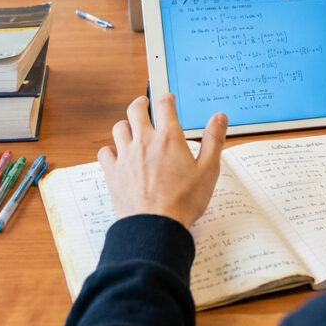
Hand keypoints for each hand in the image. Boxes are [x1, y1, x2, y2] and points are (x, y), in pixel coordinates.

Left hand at [98, 94, 227, 228]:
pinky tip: (117, 154)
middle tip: (144, 104)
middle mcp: (144, 141)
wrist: (155, 226)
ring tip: (131, 128)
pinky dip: (110, 150)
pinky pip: (105, 152)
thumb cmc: (183, 201)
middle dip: (141, 104)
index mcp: (169, 138)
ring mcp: (126, 156)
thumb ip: (214, 140)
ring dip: (126, 125)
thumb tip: (219, 117)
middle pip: (136, 110)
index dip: (166, 98)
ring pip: (119, 128)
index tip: (167, 99)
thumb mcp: (208, 170)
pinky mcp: (113, 172)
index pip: (165, 106)